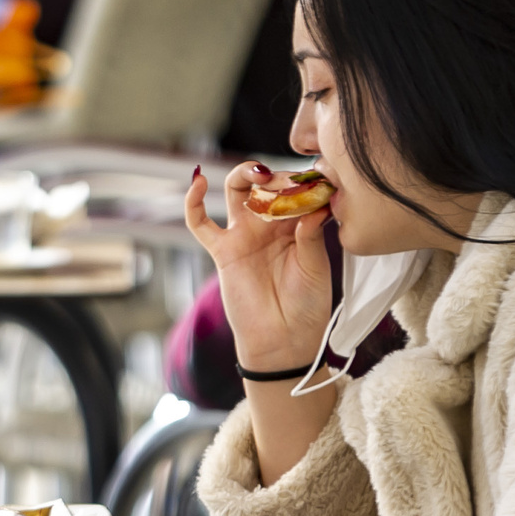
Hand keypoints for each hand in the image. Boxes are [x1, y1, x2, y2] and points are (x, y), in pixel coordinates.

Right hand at [184, 164, 336, 377]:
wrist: (284, 342)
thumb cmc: (306, 307)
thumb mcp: (317, 268)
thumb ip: (312, 236)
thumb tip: (315, 204)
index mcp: (298, 225)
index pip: (297, 190)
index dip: (306, 180)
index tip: (321, 180)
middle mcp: (270, 224)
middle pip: (268, 183)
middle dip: (279, 176)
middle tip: (291, 182)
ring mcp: (244, 234)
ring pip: (238, 190)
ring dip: (245, 173)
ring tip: (259, 174)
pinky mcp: (223, 251)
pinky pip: (200, 223)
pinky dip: (193, 202)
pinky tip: (198, 182)